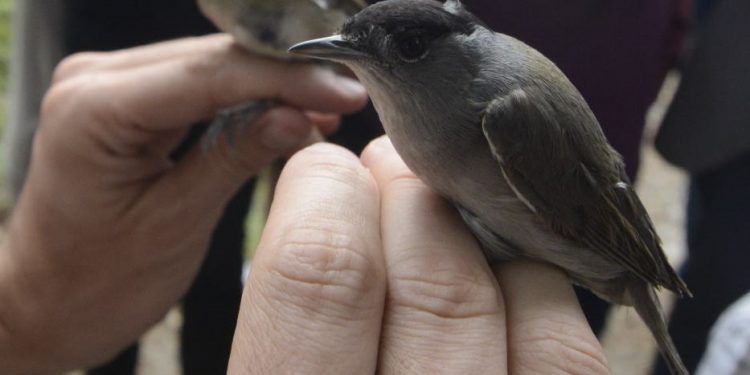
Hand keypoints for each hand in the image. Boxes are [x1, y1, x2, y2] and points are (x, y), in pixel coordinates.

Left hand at [0, 34, 366, 371]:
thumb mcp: (176, 222)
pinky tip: (291, 111)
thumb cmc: (96, 278)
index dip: (287, 77)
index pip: (210, 74)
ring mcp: (113, 84)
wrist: (48, 298)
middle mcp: (97, 80)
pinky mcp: (132, 98)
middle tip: (349, 95)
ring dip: (275, 83)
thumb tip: (301, 116)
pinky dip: (250, 97)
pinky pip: (202, 84)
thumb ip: (235, 157)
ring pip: (214, 65)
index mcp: (94, 110)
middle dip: (288, 74)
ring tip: (329, 106)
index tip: (344, 90)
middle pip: (214, 58)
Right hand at [227, 136, 610, 373]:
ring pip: (520, 296)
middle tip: (386, 173)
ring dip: (474, 231)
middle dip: (405, 193)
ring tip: (441, 221)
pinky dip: (531, 288)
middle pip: (435, 275)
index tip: (327, 173)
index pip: (320, 276)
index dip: (325, 196)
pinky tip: (495, 287)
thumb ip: (285, 310)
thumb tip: (322, 200)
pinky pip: (568, 341)